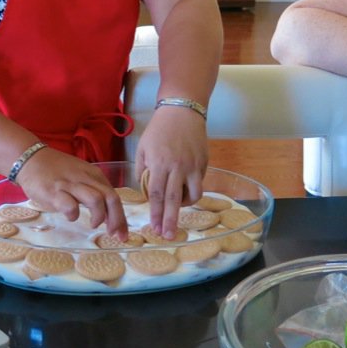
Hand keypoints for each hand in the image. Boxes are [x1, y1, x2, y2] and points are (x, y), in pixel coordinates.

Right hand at [15, 147, 128, 239]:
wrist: (31, 159)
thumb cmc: (56, 171)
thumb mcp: (80, 177)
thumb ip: (93, 191)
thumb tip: (108, 215)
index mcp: (94, 175)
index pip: (114, 196)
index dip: (121, 217)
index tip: (122, 234)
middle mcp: (85, 178)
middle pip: (110, 198)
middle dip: (116, 219)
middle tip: (113, 234)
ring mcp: (70, 185)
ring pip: (96, 200)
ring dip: (98, 216)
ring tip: (93, 225)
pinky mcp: (54, 192)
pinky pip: (70, 206)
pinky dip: (74, 215)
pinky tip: (70, 216)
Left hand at [134, 106, 207, 238]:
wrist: (182, 111)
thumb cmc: (159, 129)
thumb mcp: (143, 147)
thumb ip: (143, 170)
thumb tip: (145, 191)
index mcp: (159, 163)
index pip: (155, 194)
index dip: (155, 213)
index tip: (154, 228)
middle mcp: (177, 167)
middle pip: (173, 200)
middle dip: (170, 220)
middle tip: (168, 236)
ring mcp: (193, 165)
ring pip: (193, 194)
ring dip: (185, 207)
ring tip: (178, 212)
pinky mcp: (204, 163)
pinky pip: (199, 183)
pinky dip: (192, 192)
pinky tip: (185, 193)